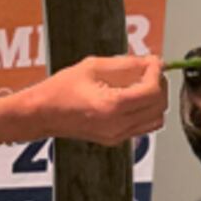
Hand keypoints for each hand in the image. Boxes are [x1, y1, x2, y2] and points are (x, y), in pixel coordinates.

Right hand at [21, 54, 167, 145]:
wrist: (42, 113)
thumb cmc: (60, 90)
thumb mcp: (94, 66)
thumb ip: (127, 64)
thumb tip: (149, 62)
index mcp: (112, 106)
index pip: (152, 91)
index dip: (157, 73)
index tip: (153, 62)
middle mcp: (117, 125)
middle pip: (159, 107)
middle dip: (159, 85)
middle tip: (148, 70)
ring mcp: (117, 136)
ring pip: (156, 119)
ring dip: (155, 99)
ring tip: (141, 83)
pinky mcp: (115, 139)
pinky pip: (144, 126)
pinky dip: (146, 110)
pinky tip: (133, 96)